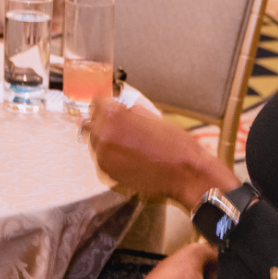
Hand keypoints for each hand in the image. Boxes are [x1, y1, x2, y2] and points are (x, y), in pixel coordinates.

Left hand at [87, 97, 235, 209]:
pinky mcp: (108, 174)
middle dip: (104, 123)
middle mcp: (103, 136)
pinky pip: (103, 160)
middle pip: (92, 123)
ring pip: (96, 143)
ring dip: (106, 140)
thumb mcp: (151, 115)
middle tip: (121, 127)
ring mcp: (103, 157)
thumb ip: (128, 110)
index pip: (96, 104)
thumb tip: (117, 107)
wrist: (185, 174)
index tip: (110, 108)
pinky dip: (111, 157)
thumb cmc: (174, 145)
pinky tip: (129, 157)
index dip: (106, 105)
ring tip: (128, 144)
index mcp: (113, 116)